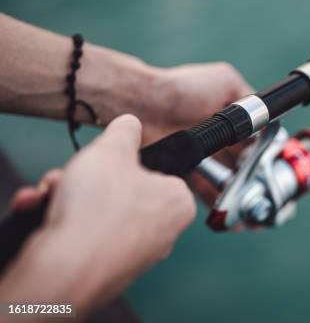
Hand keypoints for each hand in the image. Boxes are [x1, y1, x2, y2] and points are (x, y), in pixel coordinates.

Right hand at [0, 115, 195, 313]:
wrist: (66, 268)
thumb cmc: (98, 211)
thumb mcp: (112, 149)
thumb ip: (125, 131)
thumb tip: (130, 125)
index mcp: (179, 203)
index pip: (157, 171)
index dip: (125, 162)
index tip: (105, 160)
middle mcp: (164, 232)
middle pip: (122, 192)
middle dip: (88, 180)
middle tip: (71, 176)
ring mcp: (136, 254)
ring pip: (100, 212)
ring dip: (70, 198)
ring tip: (53, 194)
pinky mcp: (108, 270)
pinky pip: (87, 236)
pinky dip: (64, 222)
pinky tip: (44, 213)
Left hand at [12, 61, 255, 228]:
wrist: (143, 104)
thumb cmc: (183, 89)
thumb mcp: (225, 81)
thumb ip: (248, 97)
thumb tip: (266, 117)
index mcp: (230, 118)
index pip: (256, 141)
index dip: (266, 155)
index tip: (274, 169)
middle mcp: (217, 137)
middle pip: (244, 164)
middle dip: (254, 178)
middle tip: (261, 192)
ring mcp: (201, 155)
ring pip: (227, 179)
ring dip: (238, 191)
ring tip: (246, 204)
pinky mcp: (185, 169)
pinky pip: (204, 189)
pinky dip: (216, 198)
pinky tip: (226, 206)